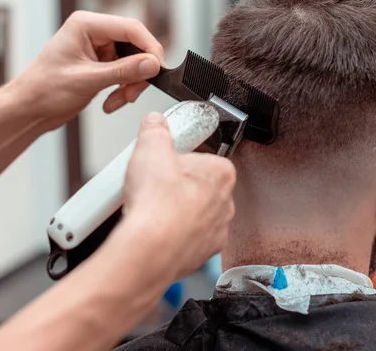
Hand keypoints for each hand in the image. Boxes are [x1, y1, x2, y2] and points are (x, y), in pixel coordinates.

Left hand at [9, 12, 165, 129]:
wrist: (28, 110)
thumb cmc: (43, 90)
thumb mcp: (87, 80)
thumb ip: (123, 71)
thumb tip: (152, 64)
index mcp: (86, 25)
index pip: (131, 28)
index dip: (149, 48)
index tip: (157, 69)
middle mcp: (93, 33)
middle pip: (135, 46)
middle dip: (138, 72)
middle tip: (133, 92)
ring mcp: (97, 49)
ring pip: (132, 63)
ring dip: (130, 85)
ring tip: (118, 101)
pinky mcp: (100, 65)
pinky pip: (124, 74)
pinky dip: (122, 90)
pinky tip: (111, 103)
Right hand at [121, 112, 236, 280]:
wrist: (149, 250)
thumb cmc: (157, 204)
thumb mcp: (150, 148)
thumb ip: (155, 130)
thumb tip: (155, 122)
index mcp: (221, 174)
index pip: (204, 158)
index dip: (180, 158)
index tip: (165, 161)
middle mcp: (225, 204)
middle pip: (198, 186)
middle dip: (177, 185)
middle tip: (154, 184)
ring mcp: (215, 231)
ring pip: (194, 214)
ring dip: (174, 211)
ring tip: (150, 208)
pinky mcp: (201, 254)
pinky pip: (187, 238)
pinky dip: (172, 234)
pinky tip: (154, 229)